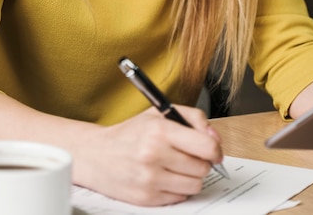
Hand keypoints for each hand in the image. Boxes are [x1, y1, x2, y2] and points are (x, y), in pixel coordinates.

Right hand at [76, 105, 223, 205]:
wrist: (97, 155)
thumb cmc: (131, 133)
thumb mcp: (159, 113)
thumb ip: (193, 118)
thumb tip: (215, 138)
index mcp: (160, 130)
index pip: (206, 146)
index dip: (215, 149)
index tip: (214, 151)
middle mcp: (154, 155)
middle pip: (203, 167)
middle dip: (201, 162)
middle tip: (188, 155)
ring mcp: (150, 179)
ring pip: (194, 185)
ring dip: (190, 176)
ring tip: (176, 166)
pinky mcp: (147, 198)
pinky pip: (180, 197)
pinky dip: (177, 188)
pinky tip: (164, 176)